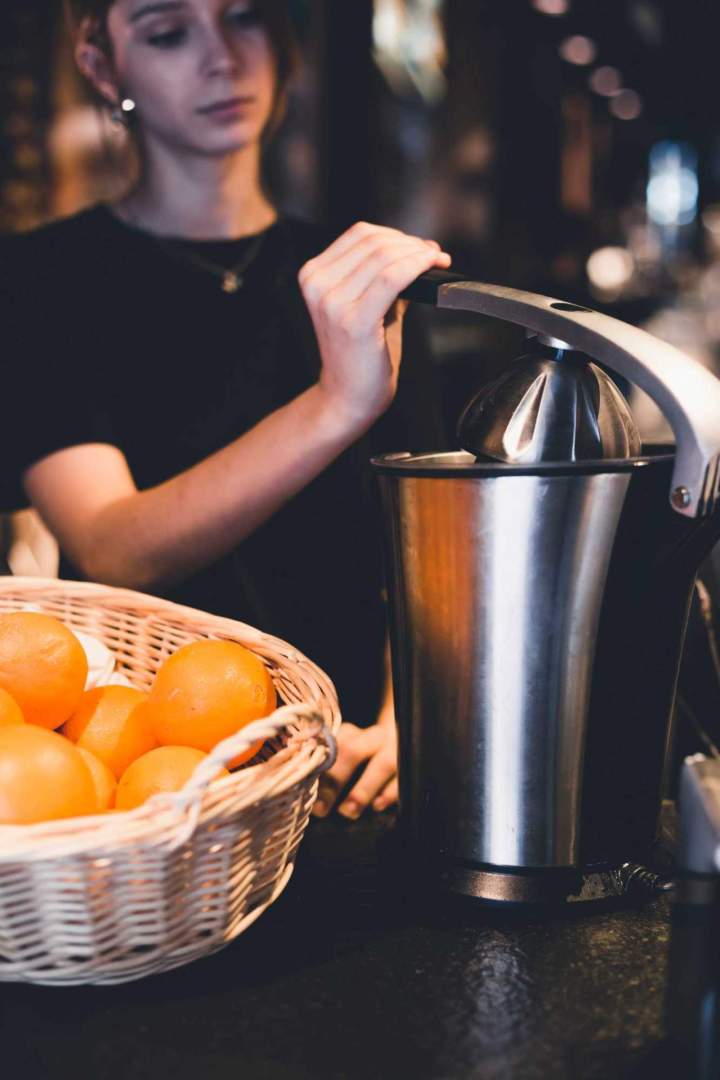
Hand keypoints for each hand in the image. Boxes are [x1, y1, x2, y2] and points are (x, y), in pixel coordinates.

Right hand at [299, 222, 451, 432]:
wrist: (347, 397)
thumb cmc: (359, 355)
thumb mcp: (366, 305)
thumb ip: (384, 276)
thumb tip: (420, 251)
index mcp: (313, 275)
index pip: (360, 234)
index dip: (397, 235)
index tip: (422, 248)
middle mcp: (317, 285)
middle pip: (374, 242)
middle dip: (412, 245)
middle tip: (434, 256)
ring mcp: (332, 302)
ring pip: (385, 257)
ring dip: (418, 255)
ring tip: (436, 263)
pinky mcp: (354, 320)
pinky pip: (392, 278)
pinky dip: (416, 267)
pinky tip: (432, 269)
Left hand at [312, 718, 397, 819]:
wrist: (402, 741)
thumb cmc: (365, 757)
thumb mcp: (345, 754)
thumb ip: (326, 765)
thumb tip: (304, 786)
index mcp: (353, 732)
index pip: (330, 744)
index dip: (317, 768)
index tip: (305, 789)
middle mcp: (374, 737)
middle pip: (353, 751)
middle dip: (336, 781)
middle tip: (321, 809)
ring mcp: (397, 749)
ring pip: (383, 763)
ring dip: (363, 790)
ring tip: (348, 811)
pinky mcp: (412, 764)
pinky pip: (403, 778)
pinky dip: (390, 793)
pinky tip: (377, 806)